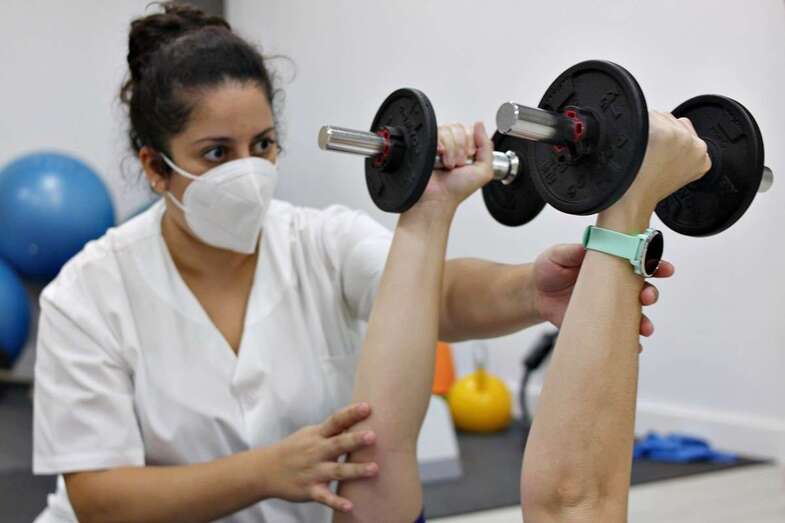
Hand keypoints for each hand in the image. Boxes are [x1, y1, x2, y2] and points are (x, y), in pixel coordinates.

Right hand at [266, 403, 378, 512]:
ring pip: (336, 471)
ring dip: (355, 471)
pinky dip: (336, 502)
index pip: (335, 421)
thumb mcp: (310, 434)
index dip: (351, 413)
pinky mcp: (310, 490)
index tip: (367, 407)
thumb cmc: (295, 449)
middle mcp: (316, 451)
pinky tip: (350, 506)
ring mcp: (313, 471)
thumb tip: (357, 418)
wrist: (265, 470)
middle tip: (373, 436)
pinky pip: (324, 497)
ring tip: (374, 469)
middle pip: (338, 444)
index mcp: (317, 435)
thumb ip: (332, 429)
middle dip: (355, 440)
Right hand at [414, 122, 494, 212]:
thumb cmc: (458, 189)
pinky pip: (436, 133)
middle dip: (461, 148)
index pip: (471, 130)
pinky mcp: (427, 144)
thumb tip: (479, 125)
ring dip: (451, 151)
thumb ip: (487, 146)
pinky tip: (439, 158)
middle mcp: (453, 145)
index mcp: (466, 149)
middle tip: (458, 164)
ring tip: (448, 165)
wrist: (439, 198)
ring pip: (448, 130)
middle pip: (459, 128)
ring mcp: (439, 144)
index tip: (469, 158)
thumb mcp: (483, 170)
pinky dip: (441, 147)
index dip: (471, 144)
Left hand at [531, 244, 674, 336]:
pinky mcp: (599, 324)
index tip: (664, 268)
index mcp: (610, 264)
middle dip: (651, 293)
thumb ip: (573, 250)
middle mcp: (615, 286)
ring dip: (645, 321)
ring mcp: (609, 307)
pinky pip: (618, 335)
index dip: (654, 264)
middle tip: (647, 296)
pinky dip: (629, 342)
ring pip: (635, 315)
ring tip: (645, 327)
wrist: (535, 292)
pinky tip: (634, 346)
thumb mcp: (559, 254)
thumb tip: (588, 245)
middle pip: (642, 290)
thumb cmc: (551, 268)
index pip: (638, 262)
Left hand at [606, 111, 710, 224]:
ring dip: (646, 129)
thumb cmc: (647, 189)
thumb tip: (670, 140)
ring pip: (658, 117)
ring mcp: (680, 137)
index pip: (686, 132)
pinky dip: (635, 128)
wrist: (633, 199)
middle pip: (673, 121)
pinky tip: (634, 147)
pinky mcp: (664, 132)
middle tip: (647, 155)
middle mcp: (696, 145)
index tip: (659, 151)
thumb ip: (681, 154)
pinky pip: (645, 117)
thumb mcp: (675, 174)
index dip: (667, 140)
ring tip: (641, 154)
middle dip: (658, 132)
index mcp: (703, 158)